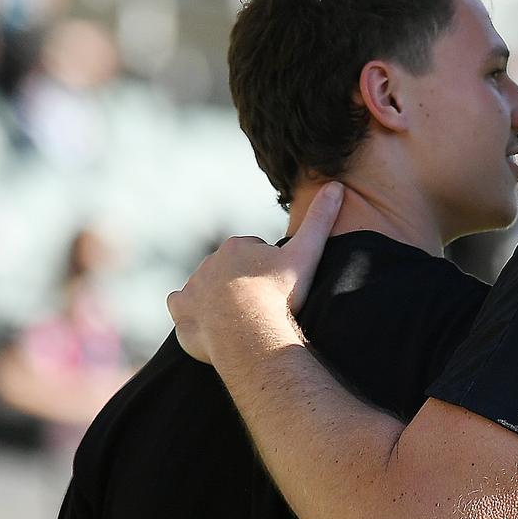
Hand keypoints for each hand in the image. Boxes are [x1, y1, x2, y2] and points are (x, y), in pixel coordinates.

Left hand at [167, 182, 343, 363]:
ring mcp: (192, 286)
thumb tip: (337, 186)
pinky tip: (212, 325)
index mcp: (238, 246)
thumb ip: (321, 219)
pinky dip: (194, 314)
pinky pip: (183, 308)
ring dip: (219, 299)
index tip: (277, 286)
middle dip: (242, 283)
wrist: (249, 332)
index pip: (254, 253)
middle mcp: (210, 262)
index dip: (268, 269)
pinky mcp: (180, 310)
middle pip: (229, 271)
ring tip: (241, 319)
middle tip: (263, 304)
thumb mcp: (306, 254)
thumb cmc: (279, 293)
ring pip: (206, 288)